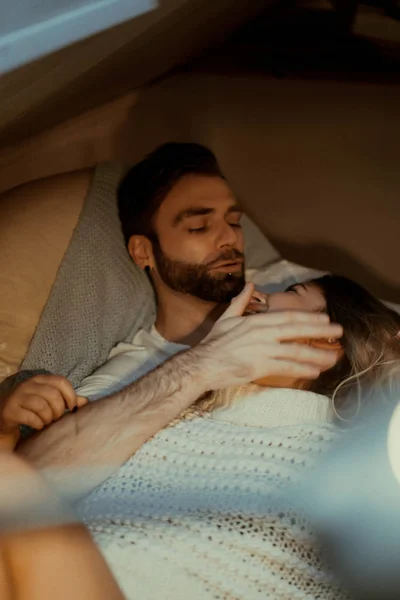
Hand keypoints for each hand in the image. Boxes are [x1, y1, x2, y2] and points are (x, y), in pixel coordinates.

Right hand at [0, 375, 87, 436]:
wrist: (6, 417)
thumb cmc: (32, 408)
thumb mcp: (50, 401)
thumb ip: (67, 400)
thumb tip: (86, 402)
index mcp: (40, 379)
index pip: (61, 381)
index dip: (71, 395)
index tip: (71, 408)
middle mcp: (28, 385)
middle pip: (53, 395)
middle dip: (59, 410)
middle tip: (56, 418)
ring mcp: (17, 396)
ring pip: (42, 406)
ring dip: (48, 418)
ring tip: (46, 422)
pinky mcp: (10, 410)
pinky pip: (30, 417)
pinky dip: (38, 424)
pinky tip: (38, 426)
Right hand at [197, 282, 342, 389]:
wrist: (202, 364)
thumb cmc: (213, 343)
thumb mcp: (226, 317)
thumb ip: (241, 301)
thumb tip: (249, 286)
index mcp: (257, 321)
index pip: (289, 317)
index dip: (309, 317)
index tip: (325, 318)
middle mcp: (263, 333)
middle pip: (298, 330)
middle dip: (321, 331)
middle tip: (340, 332)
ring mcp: (263, 350)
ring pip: (296, 351)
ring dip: (317, 354)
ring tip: (334, 357)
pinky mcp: (260, 367)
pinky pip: (287, 368)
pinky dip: (303, 370)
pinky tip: (315, 372)